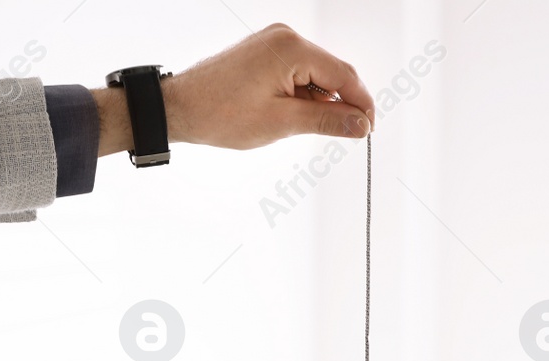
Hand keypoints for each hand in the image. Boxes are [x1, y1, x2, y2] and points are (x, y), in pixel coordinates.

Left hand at [163, 24, 374, 148]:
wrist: (180, 107)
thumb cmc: (221, 113)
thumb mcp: (281, 122)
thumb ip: (327, 120)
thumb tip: (361, 125)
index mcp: (292, 48)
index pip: (343, 75)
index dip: (361, 104)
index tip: (368, 130)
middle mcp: (285, 37)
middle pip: (332, 72)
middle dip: (340, 104)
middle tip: (345, 135)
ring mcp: (274, 42)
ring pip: (315, 75)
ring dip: (318, 102)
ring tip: (299, 127)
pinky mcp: (265, 52)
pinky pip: (297, 72)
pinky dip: (302, 95)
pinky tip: (291, 115)